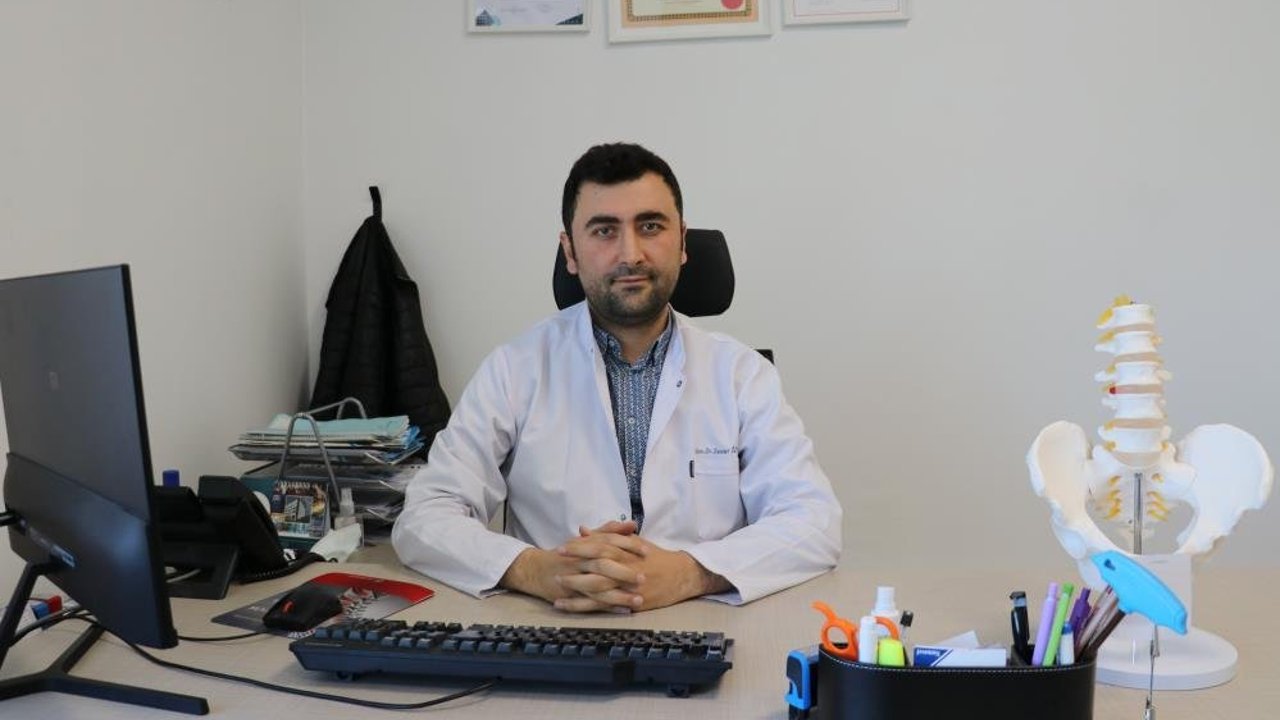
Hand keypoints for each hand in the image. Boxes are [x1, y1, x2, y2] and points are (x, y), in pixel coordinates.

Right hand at [497, 521, 644, 604]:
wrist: (536, 570)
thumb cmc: (567, 554)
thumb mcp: (587, 540)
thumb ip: (610, 531)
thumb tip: (632, 524)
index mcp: (585, 544)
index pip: (608, 542)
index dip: (628, 545)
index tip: (647, 551)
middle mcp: (579, 561)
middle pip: (602, 565)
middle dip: (623, 572)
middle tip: (644, 578)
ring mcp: (574, 579)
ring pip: (598, 588)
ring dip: (619, 595)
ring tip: (639, 600)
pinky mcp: (571, 596)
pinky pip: (591, 604)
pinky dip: (608, 608)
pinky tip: (624, 611)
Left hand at [554, 529, 730, 612]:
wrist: (681, 575)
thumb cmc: (655, 557)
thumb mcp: (633, 542)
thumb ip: (608, 535)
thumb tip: (583, 530)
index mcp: (626, 550)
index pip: (599, 546)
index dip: (580, 547)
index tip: (562, 546)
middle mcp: (626, 567)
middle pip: (597, 565)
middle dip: (575, 565)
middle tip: (555, 565)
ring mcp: (628, 586)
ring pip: (599, 587)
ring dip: (577, 588)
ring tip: (557, 589)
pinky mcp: (631, 602)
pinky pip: (605, 606)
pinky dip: (586, 607)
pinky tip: (571, 607)